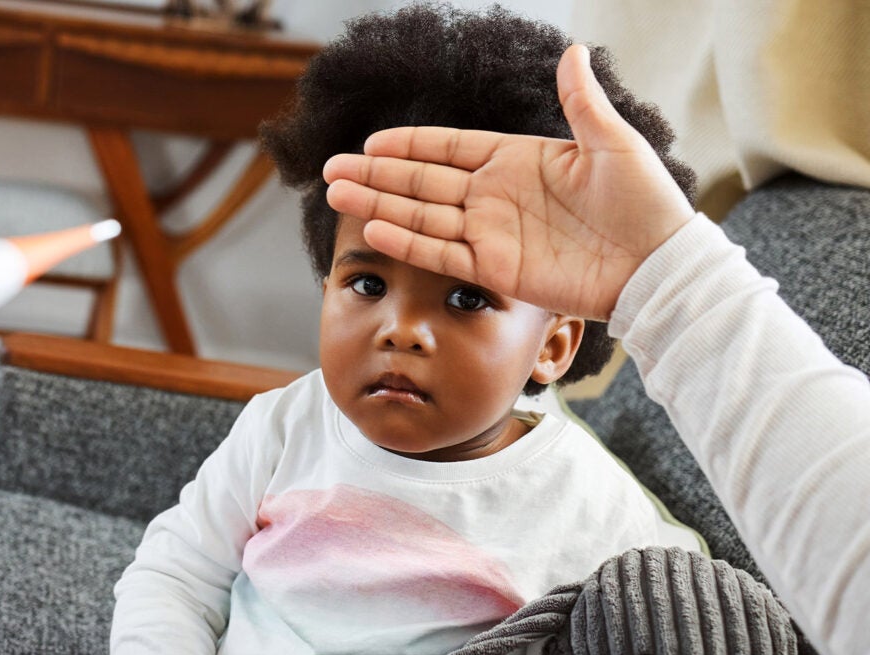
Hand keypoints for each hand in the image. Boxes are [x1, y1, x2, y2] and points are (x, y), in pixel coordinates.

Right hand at [321, 44, 694, 320]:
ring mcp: (491, 234)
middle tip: (331, 170)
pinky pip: (441, 253)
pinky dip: (407, 242)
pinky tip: (373, 228)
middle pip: (422, 183)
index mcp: (517, 160)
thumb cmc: (645, 202)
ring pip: (421, 217)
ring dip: (378, 206)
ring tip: (337, 195)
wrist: (657, 267)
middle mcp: (494, 197)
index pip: (449, 149)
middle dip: (376, 176)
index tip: (371, 143)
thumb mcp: (614, 143)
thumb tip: (573, 50)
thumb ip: (581, 103)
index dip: (409, 146)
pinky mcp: (495, 270)